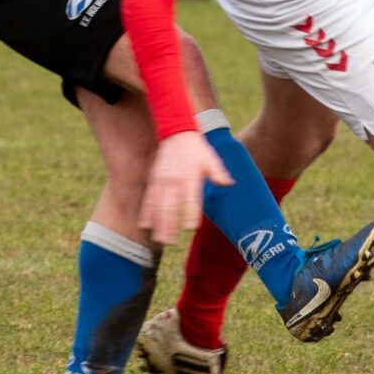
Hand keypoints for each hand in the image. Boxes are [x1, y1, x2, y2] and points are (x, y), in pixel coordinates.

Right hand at [142, 131, 231, 247]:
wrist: (176, 131)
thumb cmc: (196, 149)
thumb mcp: (211, 159)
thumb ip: (218, 174)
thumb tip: (229, 184)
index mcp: (191, 176)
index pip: (191, 198)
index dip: (190, 213)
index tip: (190, 228)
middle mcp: (175, 180)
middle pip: (171, 206)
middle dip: (170, 225)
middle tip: (170, 242)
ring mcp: (162, 180)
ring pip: (158, 205)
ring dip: (158, 223)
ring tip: (159, 239)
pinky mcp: (153, 179)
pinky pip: (148, 198)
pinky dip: (146, 212)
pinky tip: (144, 225)